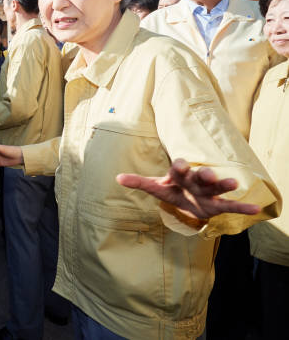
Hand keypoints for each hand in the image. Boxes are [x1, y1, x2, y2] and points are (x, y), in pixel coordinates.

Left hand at [117, 158, 260, 220]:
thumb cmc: (173, 189)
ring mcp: (209, 192)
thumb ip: (140, 182)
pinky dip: (242, 207)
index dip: (178, 167)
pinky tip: (255, 208)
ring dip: (224, 184)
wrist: (190, 199)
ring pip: (217, 186)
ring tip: (233, 183)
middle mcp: (196, 180)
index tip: (177, 165)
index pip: (178, 168)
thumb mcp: (157, 188)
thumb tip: (118, 177)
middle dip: (204, 174)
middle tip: (207, 174)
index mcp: (179, 175)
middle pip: (200, 175)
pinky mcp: (218, 204)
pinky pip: (231, 205)